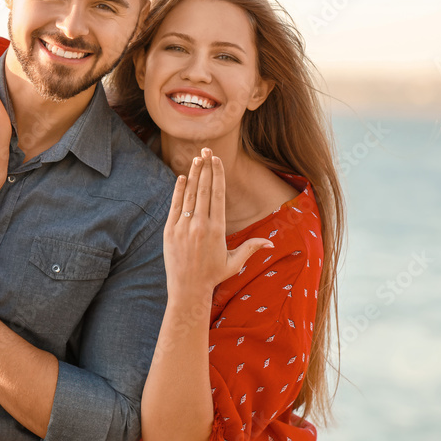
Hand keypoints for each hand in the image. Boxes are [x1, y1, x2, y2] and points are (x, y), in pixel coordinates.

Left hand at [163, 148, 271, 301]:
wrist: (187, 289)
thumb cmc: (213, 276)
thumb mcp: (234, 262)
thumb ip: (250, 248)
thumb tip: (271, 243)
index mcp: (217, 229)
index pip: (217, 195)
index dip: (217, 175)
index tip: (216, 160)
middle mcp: (200, 225)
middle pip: (203, 189)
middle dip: (205, 168)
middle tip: (206, 150)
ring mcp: (183, 227)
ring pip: (189, 195)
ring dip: (193, 174)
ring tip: (196, 159)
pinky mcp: (170, 231)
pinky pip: (175, 206)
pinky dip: (178, 191)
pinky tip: (181, 178)